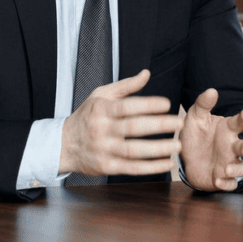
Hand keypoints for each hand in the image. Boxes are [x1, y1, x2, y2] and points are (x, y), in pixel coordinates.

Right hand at [60, 69, 182, 176]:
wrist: (63, 145)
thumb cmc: (87, 116)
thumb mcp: (100, 95)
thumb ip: (126, 86)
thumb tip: (146, 73)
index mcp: (102, 109)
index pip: (128, 106)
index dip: (148, 105)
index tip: (167, 104)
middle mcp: (102, 129)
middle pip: (134, 127)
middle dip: (159, 125)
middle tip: (179, 123)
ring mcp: (104, 150)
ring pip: (134, 150)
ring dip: (158, 149)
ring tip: (177, 145)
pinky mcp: (107, 167)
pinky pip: (132, 168)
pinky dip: (151, 167)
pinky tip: (167, 163)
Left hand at [180, 88, 242, 191]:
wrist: (186, 158)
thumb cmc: (196, 135)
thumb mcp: (195, 117)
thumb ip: (202, 104)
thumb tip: (212, 91)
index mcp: (228, 129)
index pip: (241, 122)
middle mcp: (232, 146)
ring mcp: (229, 162)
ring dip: (237, 169)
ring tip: (225, 169)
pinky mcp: (223, 179)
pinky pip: (231, 184)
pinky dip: (227, 184)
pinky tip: (218, 180)